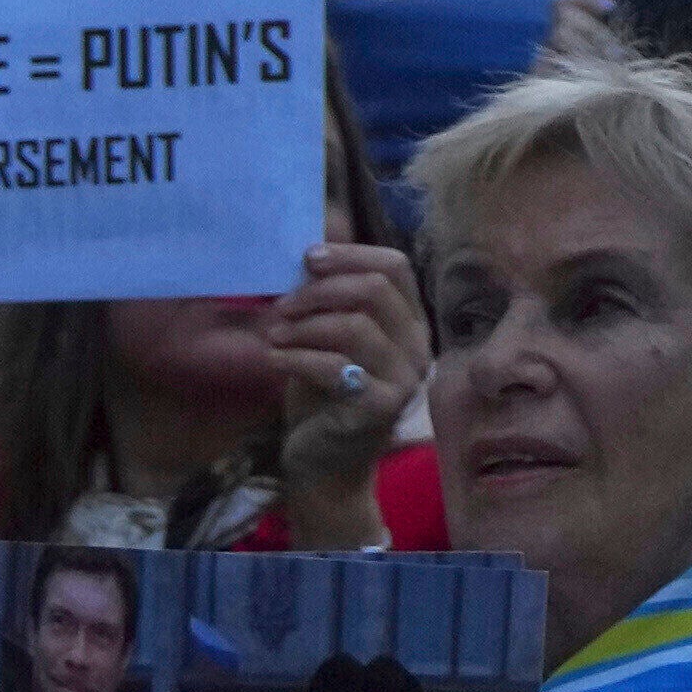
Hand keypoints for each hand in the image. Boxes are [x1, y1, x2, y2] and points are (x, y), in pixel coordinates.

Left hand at [264, 233, 427, 504]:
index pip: (395, 266)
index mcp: (410, 322)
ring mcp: (405, 378)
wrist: (324, 464)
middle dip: (320, 291)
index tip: (307, 259)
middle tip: (281, 305)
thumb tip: (323, 227)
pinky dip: (296, 358)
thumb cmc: (323, 395)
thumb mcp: (325, 336)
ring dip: (304, 325)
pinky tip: (273, 359)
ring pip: (355, 326)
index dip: (350, 254)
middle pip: (375, 290)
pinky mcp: (381, 407)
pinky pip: (336, 367)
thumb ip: (330, 293)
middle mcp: (418, 347)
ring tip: (273, 335)